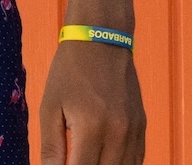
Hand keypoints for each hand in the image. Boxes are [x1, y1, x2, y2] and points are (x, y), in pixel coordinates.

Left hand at [40, 39, 145, 164]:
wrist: (103, 38)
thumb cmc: (70, 71)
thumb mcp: (50, 108)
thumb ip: (51, 148)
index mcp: (91, 127)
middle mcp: (118, 132)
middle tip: (73, 161)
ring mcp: (133, 128)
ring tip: (89, 161)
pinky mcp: (141, 123)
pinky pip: (137, 158)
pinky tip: (107, 162)